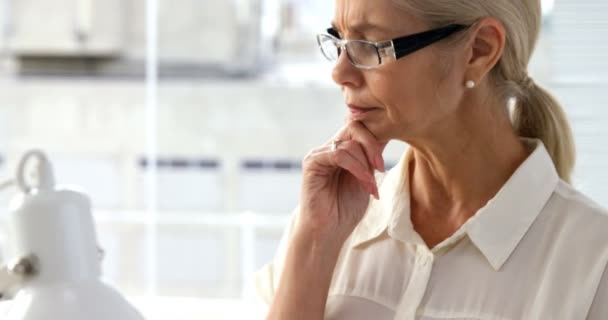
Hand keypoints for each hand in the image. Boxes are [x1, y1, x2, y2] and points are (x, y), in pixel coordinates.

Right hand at [298, 120, 386, 243]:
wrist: (328, 231)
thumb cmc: (346, 209)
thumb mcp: (367, 179)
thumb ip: (372, 159)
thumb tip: (388, 134)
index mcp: (342, 149)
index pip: (361, 128)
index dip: (377, 138)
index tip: (385, 164)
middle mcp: (330, 147)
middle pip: (355, 127)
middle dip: (373, 146)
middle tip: (381, 168)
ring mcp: (319, 153)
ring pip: (350, 143)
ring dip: (366, 165)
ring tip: (371, 187)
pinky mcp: (312, 162)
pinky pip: (339, 154)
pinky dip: (357, 168)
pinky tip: (364, 183)